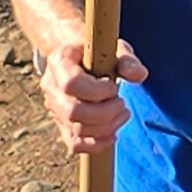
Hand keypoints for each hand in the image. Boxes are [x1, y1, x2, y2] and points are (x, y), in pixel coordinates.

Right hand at [35, 36, 147, 156]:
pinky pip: (75, 144)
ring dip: (106, 127)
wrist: (78, 58)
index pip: (72, 84)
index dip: (98, 91)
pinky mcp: (62, 124)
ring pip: (76, 129)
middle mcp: (52, 87)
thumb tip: (140, 75)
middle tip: (122, 104)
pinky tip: (112, 134)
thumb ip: (127, 60)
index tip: (114, 86)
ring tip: (122, 113)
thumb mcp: (113, 48)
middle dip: (105, 113)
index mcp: (59, 62)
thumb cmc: (97, 52)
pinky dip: (96, 144)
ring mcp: (55, 108)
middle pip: (73, 112)